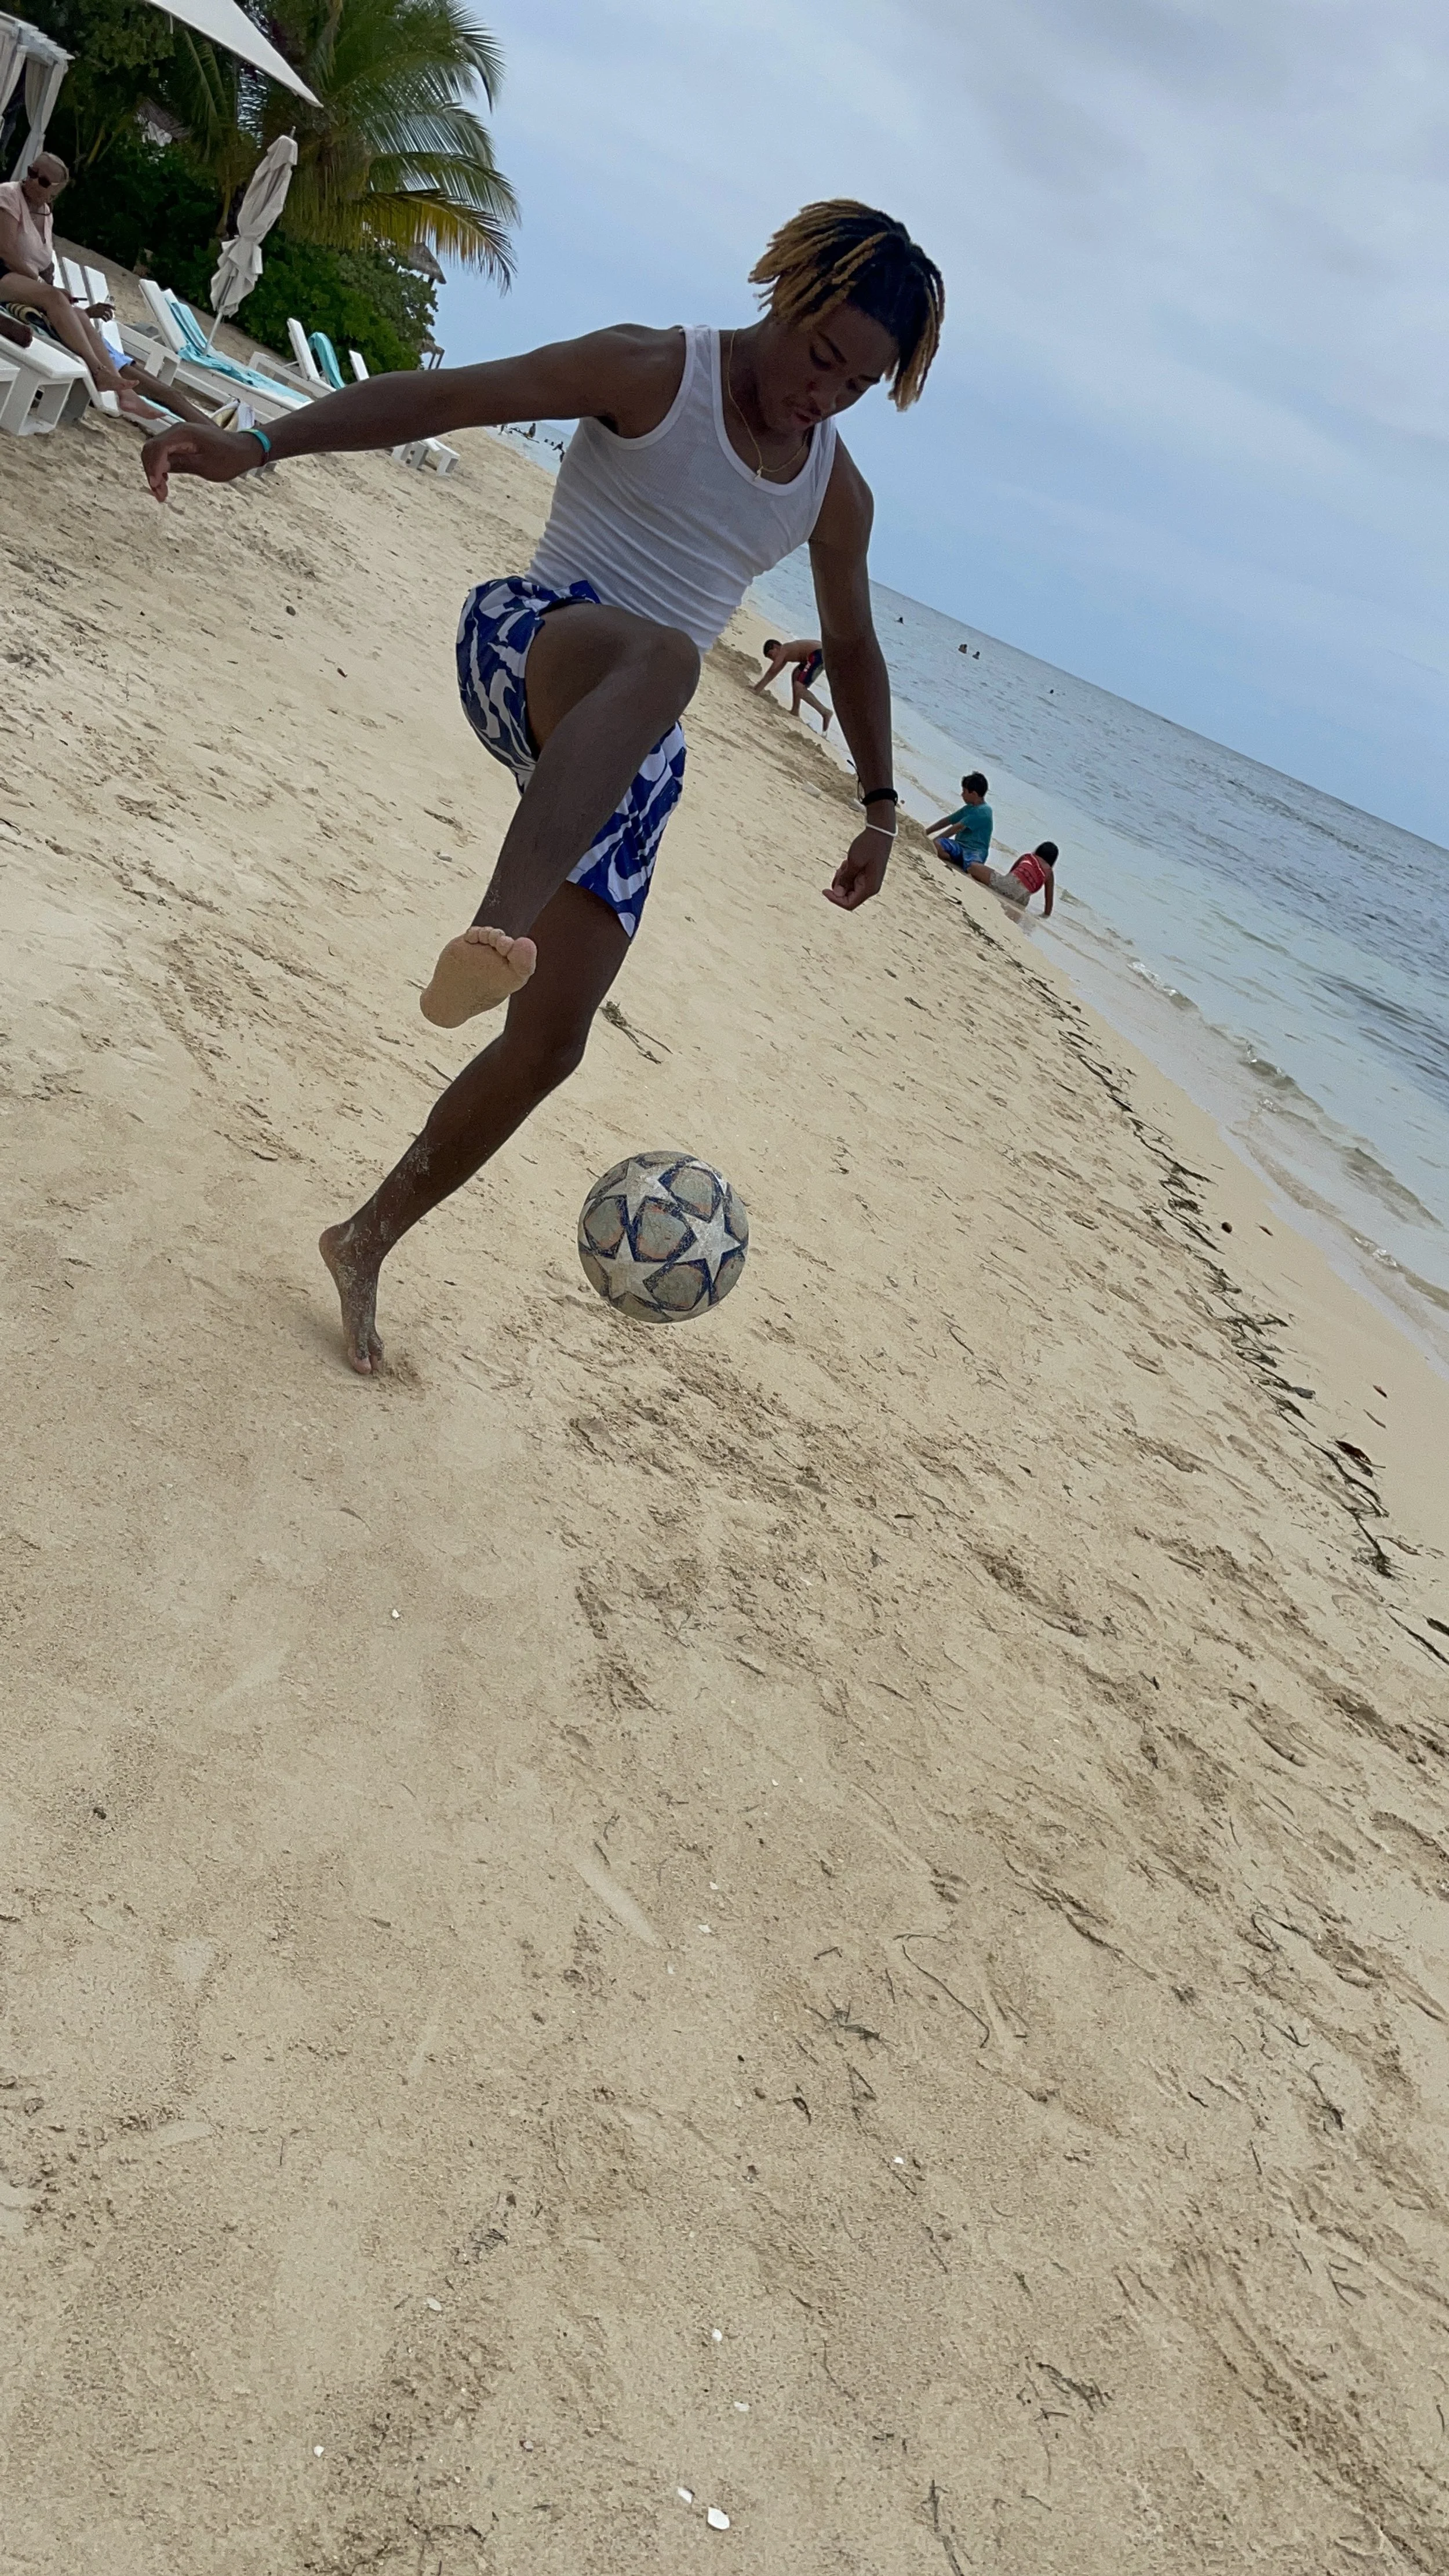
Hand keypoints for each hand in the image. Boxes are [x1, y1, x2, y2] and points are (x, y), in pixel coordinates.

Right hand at [84, 299, 114, 319]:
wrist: (86, 313)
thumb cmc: (90, 310)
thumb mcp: (95, 306)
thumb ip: (100, 307)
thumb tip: (106, 311)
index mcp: (100, 304)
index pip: (107, 304)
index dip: (112, 306)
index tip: (115, 309)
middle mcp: (100, 306)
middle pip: (109, 310)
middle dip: (111, 314)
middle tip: (111, 317)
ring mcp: (100, 310)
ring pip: (108, 314)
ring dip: (109, 317)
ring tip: (108, 319)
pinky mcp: (99, 315)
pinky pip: (105, 318)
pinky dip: (106, 320)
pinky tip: (105, 321)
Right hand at [142, 420, 264, 501]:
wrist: (243, 450)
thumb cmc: (229, 458)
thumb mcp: (206, 466)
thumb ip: (181, 464)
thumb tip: (160, 468)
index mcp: (183, 433)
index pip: (158, 448)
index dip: (153, 468)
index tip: (156, 486)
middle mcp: (177, 431)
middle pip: (151, 449)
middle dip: (151, 472)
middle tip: (159, 495)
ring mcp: (178, 436)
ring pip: (155, 453)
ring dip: (154, 472)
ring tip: (161, 494)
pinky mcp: (181, 443)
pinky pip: (163, 454)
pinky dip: (161, 468)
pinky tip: (165, 483)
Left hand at [824, 826, 890, 910]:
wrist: (880, 831)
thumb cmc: (868, 846)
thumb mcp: (853, 862)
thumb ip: (845, 880)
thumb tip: (837, 893)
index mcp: (869, 888)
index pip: (849, 904)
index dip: (835, 899)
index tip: (824, 890)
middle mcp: (870, 887)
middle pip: (848, 896)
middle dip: (838, 885)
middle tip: (839, 869)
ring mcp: (868, 881)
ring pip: (848, 887)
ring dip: (842, 877)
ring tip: (845, 863)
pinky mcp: (865, 875)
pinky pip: (851, 879)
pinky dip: (846, 873)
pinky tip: (848, 861)